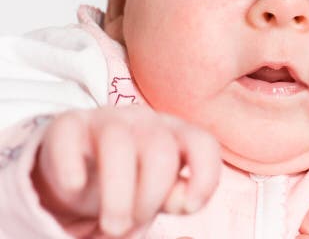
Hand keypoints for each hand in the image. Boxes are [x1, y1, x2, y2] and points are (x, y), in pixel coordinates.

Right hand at [31, 106, 220, 236]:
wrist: (77, 173)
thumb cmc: (128, 184)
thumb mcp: (156, 193)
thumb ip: (174, 196)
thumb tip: (185, 201)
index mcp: (175, 134)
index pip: (202, 144)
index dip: (204, 176)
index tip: (189, 208)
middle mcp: (145, 121)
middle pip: (160, 152)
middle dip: (150, 197)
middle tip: (132, 225)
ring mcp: (106, 119)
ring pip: (117, 144)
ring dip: (117, 192)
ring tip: (112, 225)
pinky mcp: (67, 126)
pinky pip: (68, 138)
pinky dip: (70, 166)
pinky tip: (74, 187)